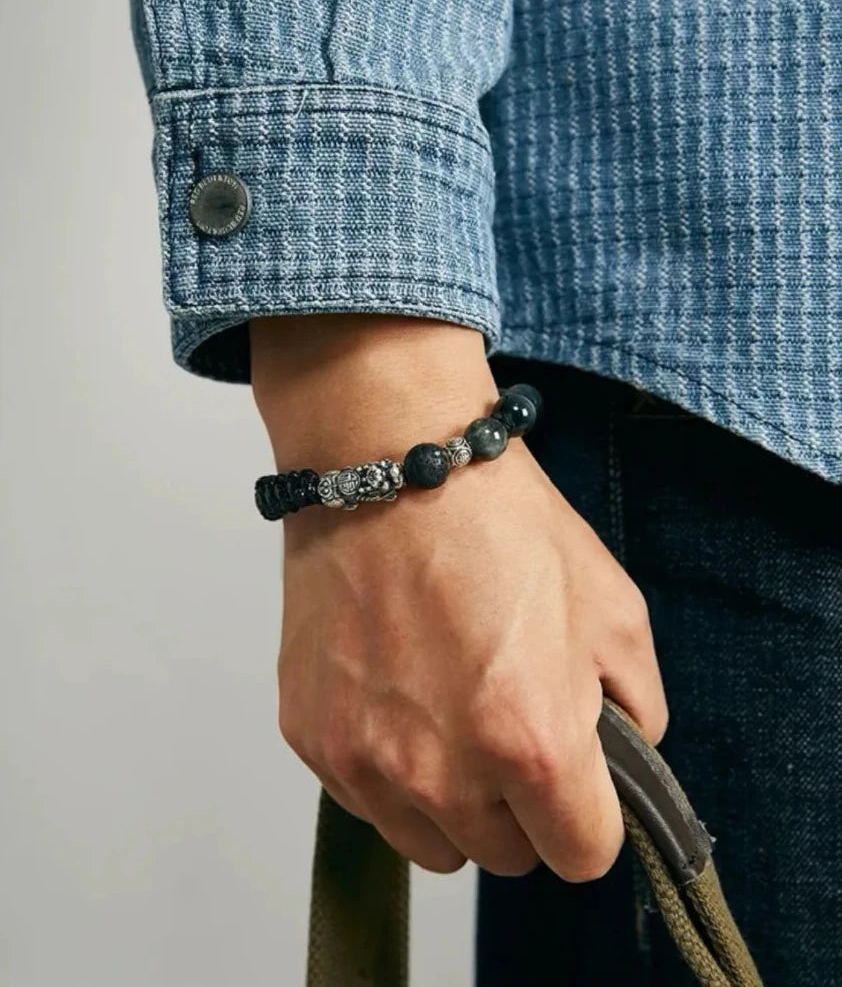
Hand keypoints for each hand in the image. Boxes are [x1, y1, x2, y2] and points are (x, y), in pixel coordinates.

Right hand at [250, 314, 668, 879]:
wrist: (394, 465)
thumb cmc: (500, 523)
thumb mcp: (613, 608)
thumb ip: (637, 711)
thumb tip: (618, 762)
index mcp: (533, 744)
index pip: (580, 857)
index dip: (588, 819)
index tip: (576, 784)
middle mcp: (442, 773)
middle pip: (501, 857)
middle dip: (518, 807)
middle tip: (508, 726)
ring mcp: (365, 761)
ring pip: (428, 842)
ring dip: (450, 800)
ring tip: (448, 711)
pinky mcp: (312, 738)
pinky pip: (365, 796)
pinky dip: (388, 767)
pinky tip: (398, 692)